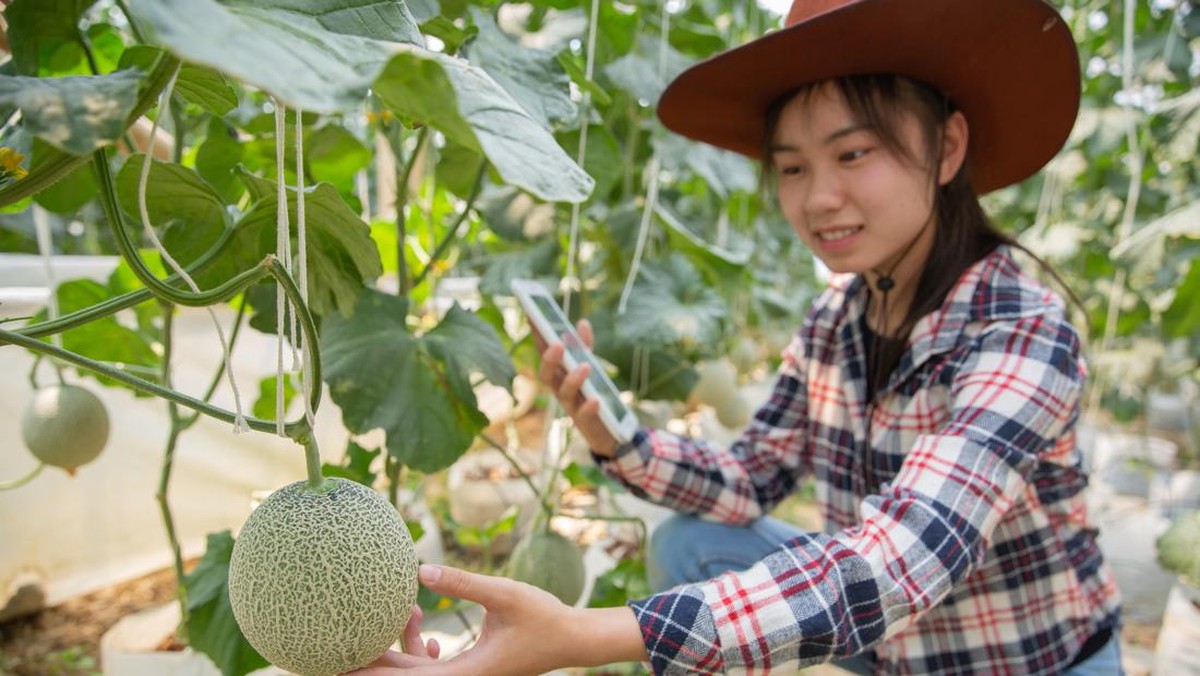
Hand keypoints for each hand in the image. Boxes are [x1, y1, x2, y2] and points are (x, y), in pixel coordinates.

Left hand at [347, 564, 581, 675]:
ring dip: (398, 644)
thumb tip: (422, 569)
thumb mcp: (504, 595)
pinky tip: (418, 621)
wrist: (573, 638)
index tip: (338, 665)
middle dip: (371, 662)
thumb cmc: (544, 617)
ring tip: (391, 610)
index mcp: (464, 674)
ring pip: (415, 669)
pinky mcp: (470, 668)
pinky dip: (418, 647)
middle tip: (335, 648)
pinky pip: (430, 664)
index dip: (370, 673)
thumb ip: (464, 583)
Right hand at [534, 319, 620, 456]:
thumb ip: (584, 347)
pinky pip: (583, 414)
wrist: (609, 429)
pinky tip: (596, 399)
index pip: (545, 352)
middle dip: (549, 359)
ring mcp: (571, 405)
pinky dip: (588, 407)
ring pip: (564, 393)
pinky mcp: (585, 421)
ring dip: (572, 379)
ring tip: (585, 366)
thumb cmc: (592, 394)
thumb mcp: (590, 367)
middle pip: (546, 375)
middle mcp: (559, 388)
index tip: (532, 315)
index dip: (538, 335)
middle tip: (557, 343)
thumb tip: (582, 322)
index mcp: (558, 373)